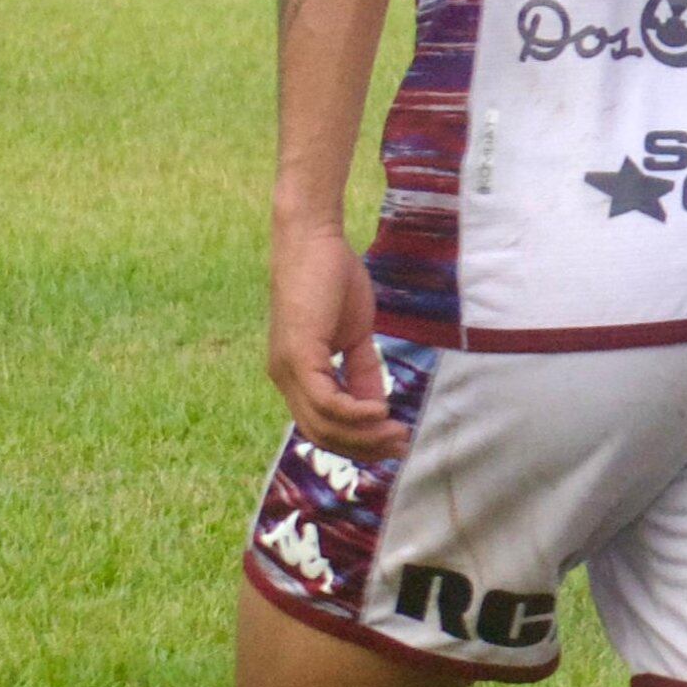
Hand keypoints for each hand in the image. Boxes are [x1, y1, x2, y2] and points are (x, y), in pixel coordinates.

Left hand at [268, 214, 406, 460]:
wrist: (312, 239)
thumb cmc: (332, 278)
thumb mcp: (354, 333)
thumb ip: (362, 371)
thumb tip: (378, 408)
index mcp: (296, 375)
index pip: (322, 425)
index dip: (357, 441)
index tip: (394, 440)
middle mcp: (285, 378)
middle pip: (321, 433)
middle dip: (363, 447)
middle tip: (401, 445)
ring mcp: (288, 369)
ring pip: (322, 424)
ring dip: (362, 435)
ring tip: (396, 433)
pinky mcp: (298, 355)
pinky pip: (325, 401)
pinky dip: (354, 413)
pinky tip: (380, 412)